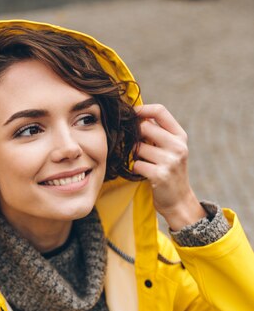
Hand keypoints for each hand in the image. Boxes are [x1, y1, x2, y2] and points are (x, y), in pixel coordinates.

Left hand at [133, 104, 205, 230]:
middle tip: (136, 147)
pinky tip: (143, 173)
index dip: (142, 109)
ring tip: (144, 163)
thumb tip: (136, 116)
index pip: (160, 111)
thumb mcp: (172, 149)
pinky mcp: (159, 175)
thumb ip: (159, 133)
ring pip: (138, 148)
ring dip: (135, 156)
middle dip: (135, 137)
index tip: (131, 113)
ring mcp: (170, 161)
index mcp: (180, 136)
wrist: (179, 201)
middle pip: (144, 128)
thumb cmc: (170, 172)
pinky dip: (135, 169)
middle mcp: (178, 146)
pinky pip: (136, 164)